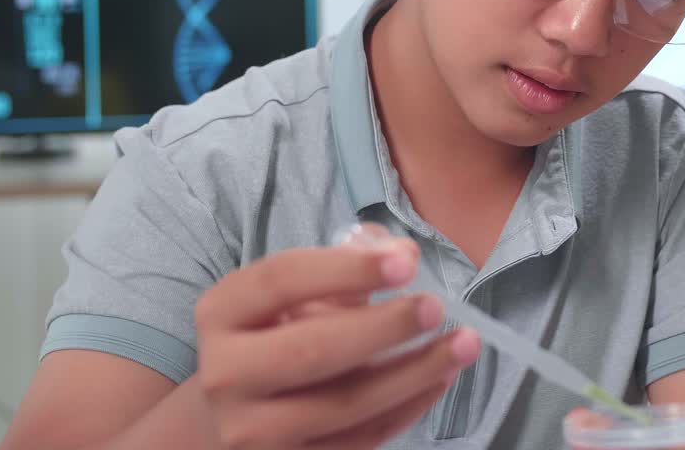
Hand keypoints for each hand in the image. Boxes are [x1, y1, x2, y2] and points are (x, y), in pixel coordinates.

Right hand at [193, 225, 480, 448]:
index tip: (406, 261)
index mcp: (222, 313)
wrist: (233, 414)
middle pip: (313, 350)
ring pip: (345, 404)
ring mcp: (251, 432)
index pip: (281, 279)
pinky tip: (440, 378)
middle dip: (384, 328)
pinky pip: (360, 439)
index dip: (347, 268)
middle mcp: (225, 375)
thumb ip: (346, 265)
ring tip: (462, 344)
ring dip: (413, 373)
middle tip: (435, 307)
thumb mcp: (293, 295)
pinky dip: (407, 407)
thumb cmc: (275, 337)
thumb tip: (402, 252)